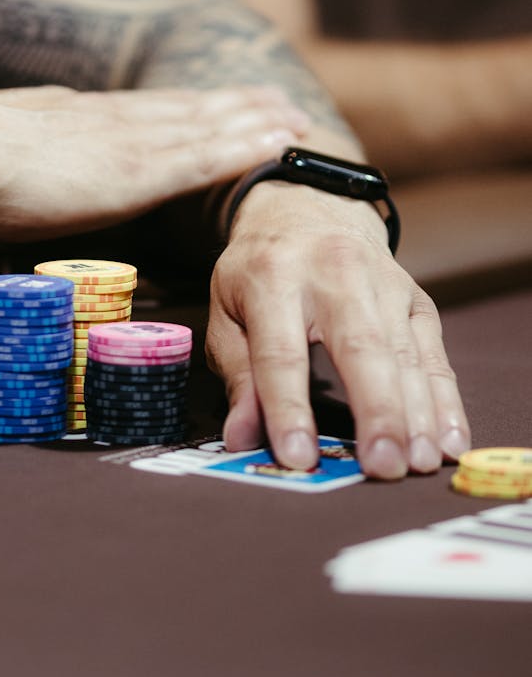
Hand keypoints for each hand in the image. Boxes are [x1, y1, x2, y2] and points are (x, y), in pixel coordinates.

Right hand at [0, 84, 308, 238]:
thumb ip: (26, 160)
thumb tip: (26, 173)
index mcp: (80, 119)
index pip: (151, 111)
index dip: (192, 107)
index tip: (222, 103)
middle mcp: (114, 121)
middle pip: (191, 110)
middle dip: (239, 106)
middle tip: (281, 101)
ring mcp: (130, 143)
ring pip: (210, 127)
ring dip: (255, 122)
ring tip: (294, 117)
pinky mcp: (138, 172)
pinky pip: (208, 156)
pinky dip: (247, 148)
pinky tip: (277, 144)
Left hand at [205, 182, 470, 479]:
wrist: (308, 209)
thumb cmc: (260, 270)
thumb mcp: (228, 311)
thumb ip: (238, 375)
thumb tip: (242, 438)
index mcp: (273, 277)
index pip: (280, 353)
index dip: (288, 409)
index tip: (298, 458)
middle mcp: (333, 274)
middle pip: (360, 348)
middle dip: (374, 412)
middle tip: (382, 467)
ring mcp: (382, 282)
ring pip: (404, 353)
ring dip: (416, 414)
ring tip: (418, 463)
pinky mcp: (415, 297)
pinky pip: (433, 353)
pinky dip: (444, 400)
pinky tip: (450, 438)